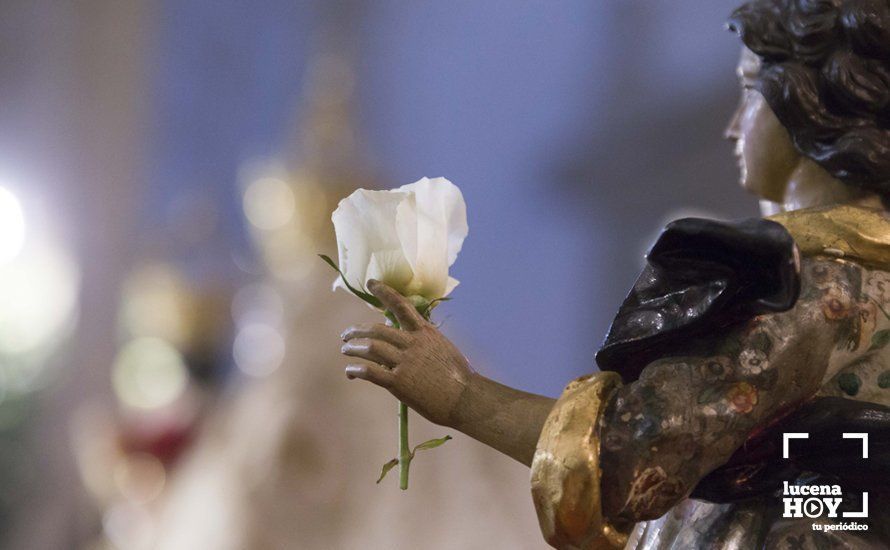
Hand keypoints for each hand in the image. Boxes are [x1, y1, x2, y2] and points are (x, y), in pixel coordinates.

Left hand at [340, 280, 473, 426]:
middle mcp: (412, 344)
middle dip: (357, 330)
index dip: (384, 292)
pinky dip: (356, 370)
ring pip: (370, 348)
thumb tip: (406, 337)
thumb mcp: (442, 348)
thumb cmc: (458, 375)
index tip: (370, 283)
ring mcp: (405, 363)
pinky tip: (350, 372)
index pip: (401, 305)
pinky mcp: (399, 383)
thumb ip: (423, 340)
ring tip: (346, 350)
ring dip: (353, 348)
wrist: (464, 398)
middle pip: (377, 330)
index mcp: (424, 333)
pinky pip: (370, 372)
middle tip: (346, 334)